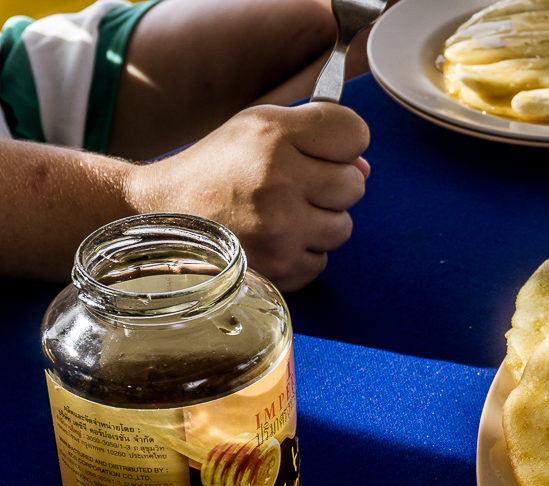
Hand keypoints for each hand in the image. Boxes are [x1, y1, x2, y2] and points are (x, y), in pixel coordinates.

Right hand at [127, 102, 369, 291]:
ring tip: (279, 216)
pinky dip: (302, 254)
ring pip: (343, 227)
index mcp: (273, 135)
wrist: (159, 217)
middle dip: (330, 187)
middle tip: (292, 187)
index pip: (354, 133)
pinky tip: (272, 241)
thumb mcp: (257, 129)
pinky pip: (321, 261)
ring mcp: (280, 228)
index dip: (344, 143)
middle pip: (355, 184)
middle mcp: (279, 180)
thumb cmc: (217, 170)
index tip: (322, 150)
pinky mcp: (279, 267)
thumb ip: (315, 136)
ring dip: (318, 224)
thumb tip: (364, 167)